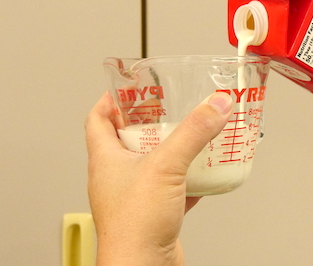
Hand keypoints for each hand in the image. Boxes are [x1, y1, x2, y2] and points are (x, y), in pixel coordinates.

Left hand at [85, 92, 231, 265]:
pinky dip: (188, 181)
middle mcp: (116, 176)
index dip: (110, 100)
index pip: (97, 119)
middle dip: (151, 123)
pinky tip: (206, 175)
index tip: (129, 88)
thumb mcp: (165, 166)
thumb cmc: (134, 225)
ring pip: (153, 165)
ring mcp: (134, 196)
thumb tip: (215, 105)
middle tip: (170, 109)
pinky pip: (172, 190)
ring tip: (192, 137)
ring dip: (172, 151)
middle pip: (128, 139)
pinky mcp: (153, 214)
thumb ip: (193, 132)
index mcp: (105, 158)